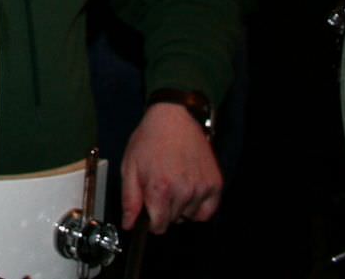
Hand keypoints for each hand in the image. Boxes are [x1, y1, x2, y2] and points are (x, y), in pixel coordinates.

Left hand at [121, 101, 221, 233]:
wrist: (175, 117)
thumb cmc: (150, 139)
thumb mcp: (130, 166)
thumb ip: (130, 199)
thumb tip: (129, 224)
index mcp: (160, 188)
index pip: (159, 226)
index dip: (151, 221)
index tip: (149, 211)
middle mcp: (184, 191)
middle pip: (173, 221)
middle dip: (164, 210)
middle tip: (160, 187)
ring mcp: (202, 188)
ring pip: (189, 217)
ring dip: (181, 207)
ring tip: (174, 183)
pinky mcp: (215, 184)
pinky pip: (207, 212)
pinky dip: (198, 207)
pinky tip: (189, 191)